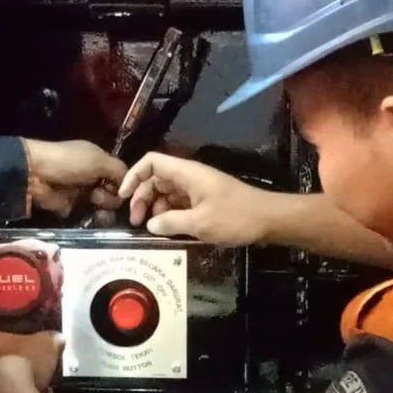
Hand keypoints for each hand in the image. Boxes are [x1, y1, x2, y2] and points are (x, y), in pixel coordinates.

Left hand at [22, 139, 127, 216]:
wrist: (36, 173)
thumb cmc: (70, 161)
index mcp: (100, 162)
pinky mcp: (71, 208)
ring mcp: (82, 194)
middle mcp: (93, 178)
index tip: (122, 190)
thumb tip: (130, 186)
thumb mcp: (99, 160)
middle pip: (114, 195)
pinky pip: (88, 217)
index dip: (124, 185)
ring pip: (103, 208)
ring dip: (104, 209)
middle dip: (112, 197)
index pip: (121, 177)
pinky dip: (91, 218)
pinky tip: (91, 215)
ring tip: (94, 204)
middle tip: (98, 194)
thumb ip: (119, 171)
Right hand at [118, 152, 269, 246]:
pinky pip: (179, 203)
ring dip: (155, 208)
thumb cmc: (236, 217)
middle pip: (155, 179)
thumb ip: (170, 223)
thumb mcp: (200, 223)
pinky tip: (168, 230)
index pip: (151, 162)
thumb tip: (150, 225)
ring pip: (166, 193)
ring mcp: (197, 188)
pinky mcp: (204, 201)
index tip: (123, 196)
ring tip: (152, 228)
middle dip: (142, 197)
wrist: (269, 220)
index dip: (133, 175)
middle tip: (136, 222)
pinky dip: (170, 214)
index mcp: (186, 173)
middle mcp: (189, 177)